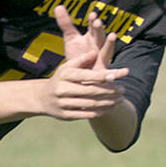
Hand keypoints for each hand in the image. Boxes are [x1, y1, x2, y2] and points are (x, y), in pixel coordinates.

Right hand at [41, 4, 127, 119]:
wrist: (41, 97)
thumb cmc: (61, 79)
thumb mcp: (67, 67)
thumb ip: (82, 60)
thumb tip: (95, 51)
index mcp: (65, 75)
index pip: (86, 75)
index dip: (102, 76)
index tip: (116, 76)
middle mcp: (63, 89)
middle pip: (91, 91)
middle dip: (109, 91)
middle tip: (123, 89)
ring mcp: (63, 103)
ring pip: (90, 104)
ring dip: (108, 102)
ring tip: (120, 99)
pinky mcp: (65, 115)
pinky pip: (86, 114)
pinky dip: (100, 112)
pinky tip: (110, 108)